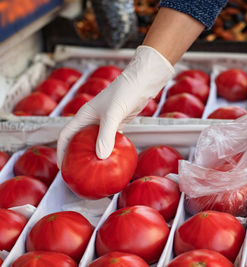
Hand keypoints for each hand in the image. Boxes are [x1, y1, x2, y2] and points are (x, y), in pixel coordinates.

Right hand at [57, 46, 174, 167]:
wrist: (141, 82)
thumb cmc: (125, 92)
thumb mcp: (113, 114)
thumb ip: (106, 135)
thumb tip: (100, 156)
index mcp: (84, 115)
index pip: (66, 136)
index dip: (61, 152)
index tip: (63, 167)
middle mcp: (92, 119)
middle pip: (79, 141)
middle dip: (76, 156)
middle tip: (78, 172)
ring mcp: (104, 121)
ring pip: (95, 141)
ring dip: (94, 154)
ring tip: (95, 169)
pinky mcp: (117, 123)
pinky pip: (110, 140)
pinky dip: (110, 149)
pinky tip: (114, 159)